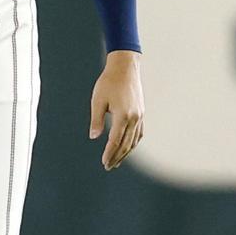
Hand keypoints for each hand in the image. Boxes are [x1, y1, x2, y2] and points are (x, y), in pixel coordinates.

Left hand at [89, 50, 143, 170]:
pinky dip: (133, 143)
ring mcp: (140, 116)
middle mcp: (134, 118)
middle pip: (126, 144)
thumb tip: (94, 137)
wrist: (125, 68)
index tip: (104, 162)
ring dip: (126, 152)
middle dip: (117, 156)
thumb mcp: (98, 100)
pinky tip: (128, 147)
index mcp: (123, 116)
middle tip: (109, 166)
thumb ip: (96, 119)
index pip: (115, 140)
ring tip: (117, 161)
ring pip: (134, 140)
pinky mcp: (141, 113)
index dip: (109, 153)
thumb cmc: (108, 82)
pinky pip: (139, 133)